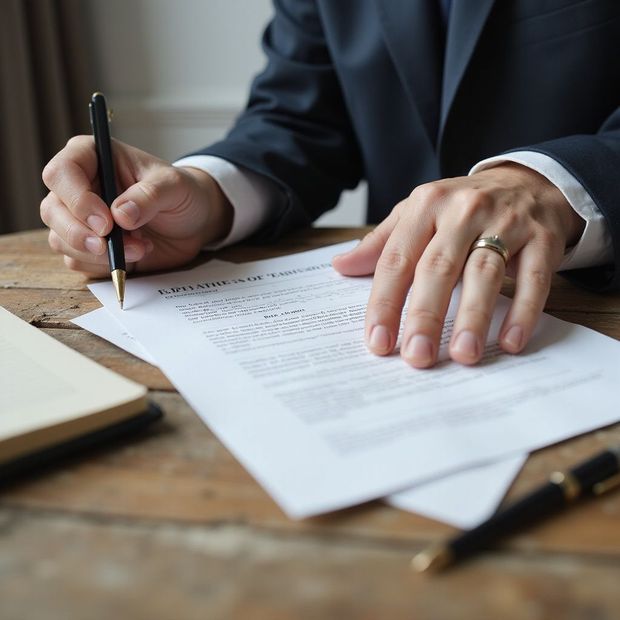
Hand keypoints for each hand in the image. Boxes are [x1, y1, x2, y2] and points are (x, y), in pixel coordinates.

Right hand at [41, 136, 232, 275]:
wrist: (194, 222)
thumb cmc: (182, 193)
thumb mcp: (175, 186)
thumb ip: (149, 195)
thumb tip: (120, 214)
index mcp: (92, 157)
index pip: (61, 173)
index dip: (78, 200)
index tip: (106, 223)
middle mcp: (79, 187)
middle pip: (51, 211)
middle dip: (78, 234)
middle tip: (108, 246)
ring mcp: (80, 219)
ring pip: (60, 240)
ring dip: (98, 254)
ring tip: (140, 247)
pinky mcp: (90, 247)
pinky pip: (78, 262)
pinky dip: (105, 266)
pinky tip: (135, 254)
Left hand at [333, 163, 584, 367]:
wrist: (526, 181)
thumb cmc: (461, 207)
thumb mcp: (418, 213)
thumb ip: (381, 242)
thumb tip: (340, 266)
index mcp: (425, 205)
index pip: (397, 259)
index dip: (385, 302)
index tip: (378, 342)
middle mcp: (463, 210)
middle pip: (438, 267)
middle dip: (425, 315)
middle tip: (416, 356)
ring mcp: (506, 222)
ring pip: (484, 273)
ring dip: (472, 317)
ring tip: (461, 355)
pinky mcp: (543, 238)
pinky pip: (534, 277)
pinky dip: (522, 310)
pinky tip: (509, 342)